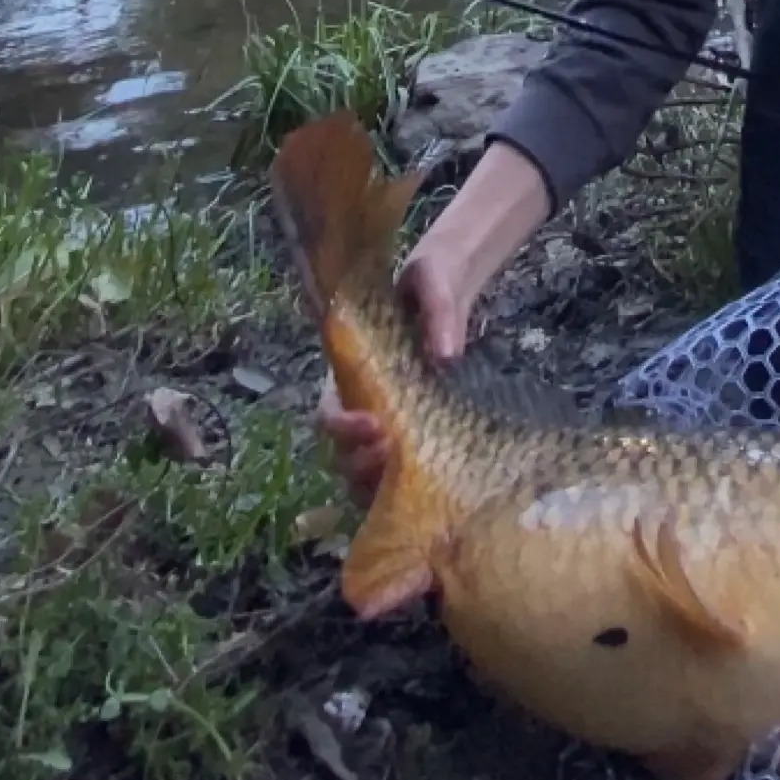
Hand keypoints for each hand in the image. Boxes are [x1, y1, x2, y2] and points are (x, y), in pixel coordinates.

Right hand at [315, 244, 471, 507]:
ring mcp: (387, 424)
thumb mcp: (432, 281)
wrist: (452, 289)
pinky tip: (433, 499)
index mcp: (349, 371)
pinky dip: (408, 493)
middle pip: (342, 452)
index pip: (328, 408)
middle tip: (392, 460)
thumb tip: (446, 354)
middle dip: (361, 464)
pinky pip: (401, 477)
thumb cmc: (430, 281)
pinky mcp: (417, 436)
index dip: (341, 424)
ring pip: (366, 473)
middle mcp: (361, 403)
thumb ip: (437, 310)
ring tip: (411, 490)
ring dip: (380, 488)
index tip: (373, 424)